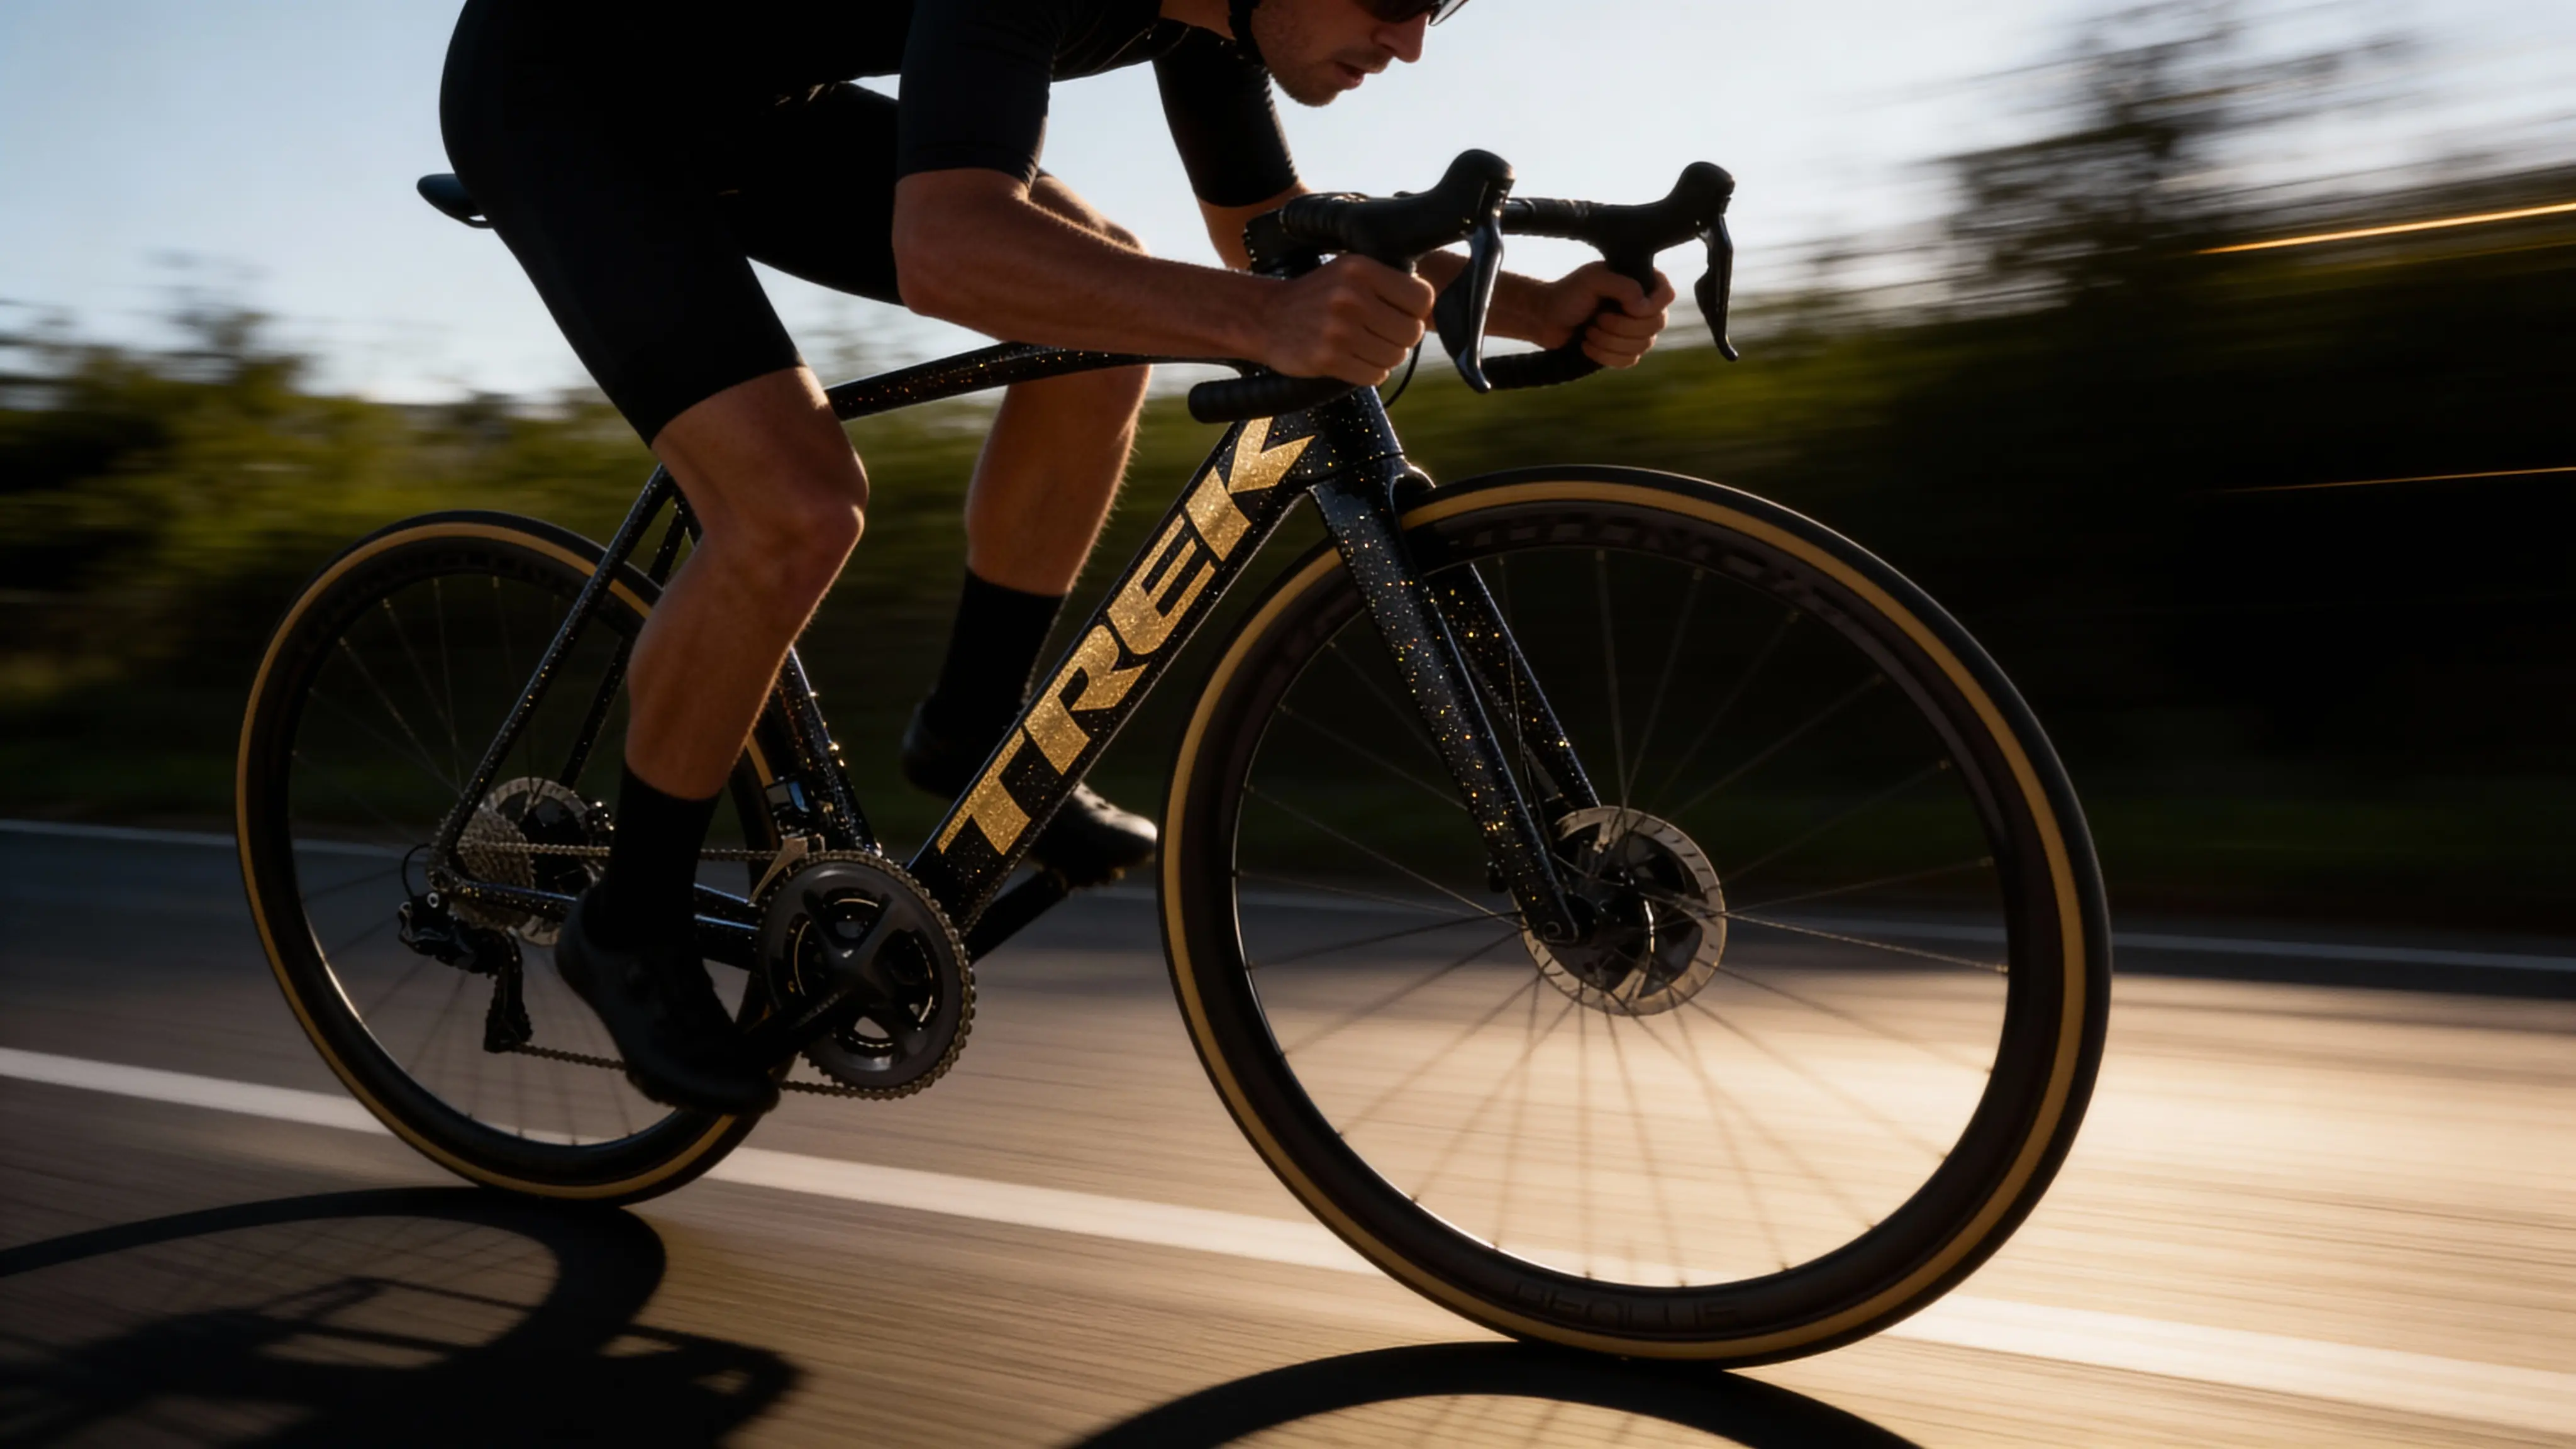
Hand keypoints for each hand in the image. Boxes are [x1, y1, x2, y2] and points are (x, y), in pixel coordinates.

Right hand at [1254, 255, 1436, 385]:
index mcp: (1361, 268)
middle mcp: (1351, 297)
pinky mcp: (1328, 359)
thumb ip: (1385, 281)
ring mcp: (1339, 330)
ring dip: (1386, 357)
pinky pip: (1375, 375)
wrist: (1264, 317)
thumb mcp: (1347, 270)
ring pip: (1395, 356)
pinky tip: (1354, 360)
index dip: (1416, 311)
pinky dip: (1370, 372)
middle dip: (1402, 338)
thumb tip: (1429, 305)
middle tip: (1382, 334)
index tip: (1401, 313)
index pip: (1421, 298)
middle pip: (1412, 332)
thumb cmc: (1314, 295)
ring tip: (1365, 347)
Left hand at [1529, 262, 1676, 367]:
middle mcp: (1641, 306)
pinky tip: (1588, 346)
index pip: (1666, 295)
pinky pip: (1630, 361)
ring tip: (1589, 331)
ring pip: (1644, 346)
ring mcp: (1634, 330)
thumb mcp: (1593, 280)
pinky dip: (1606, 356)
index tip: (1626, 306)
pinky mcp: (1622, 351)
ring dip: (1610, 341)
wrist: (1545, 319)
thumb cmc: (1567, 295)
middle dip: (1622, 326)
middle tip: (1597, 318)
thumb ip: (1621, 284)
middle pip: (1657, 324)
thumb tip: (1642, 305)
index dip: (1650, 306)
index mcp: (1639, 283)